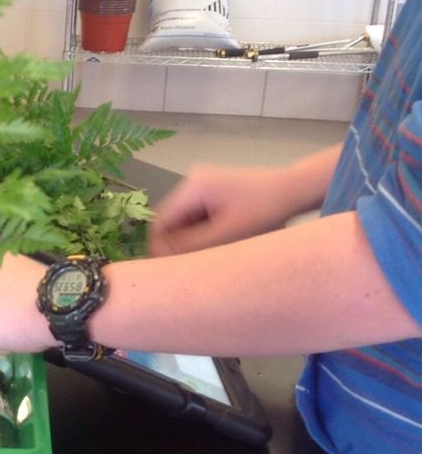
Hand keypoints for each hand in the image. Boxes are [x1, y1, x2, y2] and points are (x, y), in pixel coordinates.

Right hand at [149, 163, 298, 256]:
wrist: (294, 189)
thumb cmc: (264, 212)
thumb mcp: (226, 235)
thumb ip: (190, 247)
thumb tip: (159, 258)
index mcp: (191, 188)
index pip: (159, 223)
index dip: (158, 249)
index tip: (170, 272)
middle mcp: (191, 181)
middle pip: (170, 222)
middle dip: (177, 245)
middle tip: (191, 268)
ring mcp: (201, 184)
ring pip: (183, 221)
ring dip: (191, 240)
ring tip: (209, 255)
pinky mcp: (212, 190)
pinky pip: (196, 216)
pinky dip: (202, 232)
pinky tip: (218, 242)